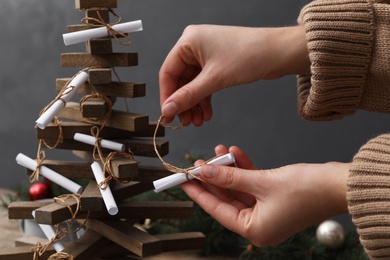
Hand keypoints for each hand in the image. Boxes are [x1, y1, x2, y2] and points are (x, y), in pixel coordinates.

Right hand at [159, 25, 308, 125]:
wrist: (278, 53)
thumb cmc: (249, 55)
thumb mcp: (214, 79)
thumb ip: (188, 96)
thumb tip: (168, 110)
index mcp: (188, 41)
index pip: (168, 72)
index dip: (167, 97)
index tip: (168, 115)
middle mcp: (195, 46)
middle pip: (180, 80)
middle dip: (183, 103)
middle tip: (184, 122)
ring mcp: (206, 55)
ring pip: (192, 85)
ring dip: (194, 104)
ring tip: (197, 122)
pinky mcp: (217, 64)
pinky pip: (204, 84)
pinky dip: (204, 99)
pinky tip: (206, 114)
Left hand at [180, 145, 348, 245]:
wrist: (340, 184)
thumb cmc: (308, 190)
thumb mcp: (262, 182)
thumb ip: (230, 177)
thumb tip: (204, 172)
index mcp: (255, 230)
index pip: (217, 210)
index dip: (198, 193)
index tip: (183, 180)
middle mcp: (259, 223)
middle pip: (226, 198)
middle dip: (212, 178)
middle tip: (197, 163)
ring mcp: (267, 210)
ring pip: (239, 188)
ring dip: (228, 170)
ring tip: (216, 151)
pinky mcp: (274, 197)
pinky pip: (252, 183)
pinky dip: (243, 169)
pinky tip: (234, 153)